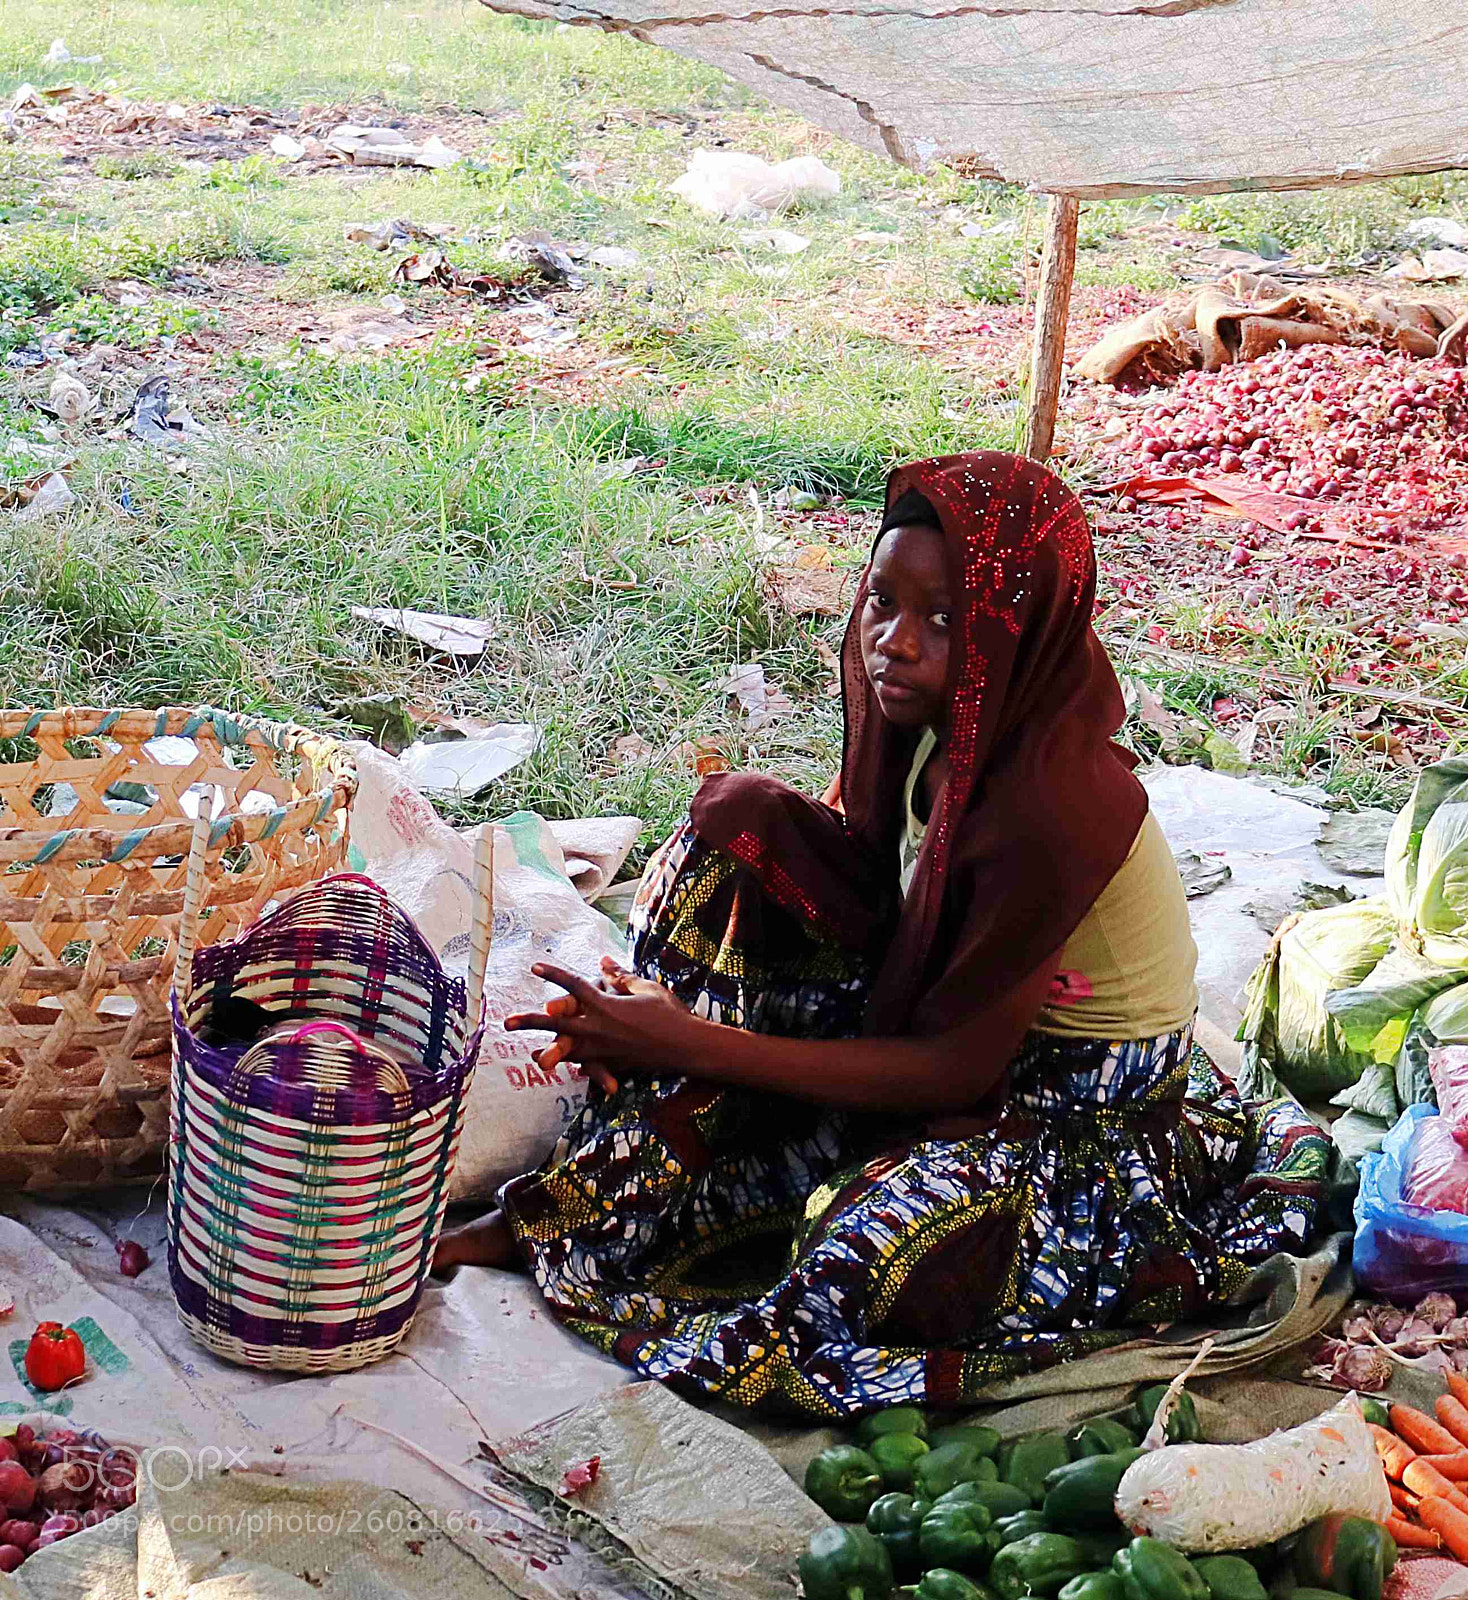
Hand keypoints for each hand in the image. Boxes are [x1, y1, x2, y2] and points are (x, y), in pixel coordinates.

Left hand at [506, 957, 692, 1093]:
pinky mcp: (613, 1064)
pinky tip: (568, 1069)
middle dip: (531, 1022)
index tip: (534, 966)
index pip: (572, 986)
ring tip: (532, 1054)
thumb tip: (602, 961)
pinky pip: (588, 1065)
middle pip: (557, 1025)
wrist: (686, 1046)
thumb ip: (620, 977)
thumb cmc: (669, 1013)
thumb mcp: (645, 989)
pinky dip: (577, 1066)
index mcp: (605, 1006)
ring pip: (568, 1051)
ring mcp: (603, 1050)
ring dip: (549, 1051)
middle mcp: (598, 1029)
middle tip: (507, 1022)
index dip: (552, 974)